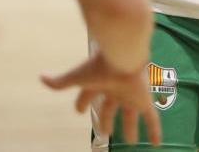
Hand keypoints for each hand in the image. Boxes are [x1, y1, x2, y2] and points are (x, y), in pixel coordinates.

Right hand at [42, 52, 160, 145]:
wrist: (123, 55)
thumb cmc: (99, 66)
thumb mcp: (76, 77)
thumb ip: (59, 81)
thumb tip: (41, 78)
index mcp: (98, 83)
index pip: (87, 95)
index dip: (82, 104)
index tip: (79, 111)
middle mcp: (114, 90)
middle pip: (110, 108)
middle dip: (106, 120)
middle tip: (105, 133)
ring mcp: (130, 96)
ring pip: (130, 115)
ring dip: (130, 129)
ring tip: (131, 142)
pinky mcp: (144, 100)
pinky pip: (152, 118)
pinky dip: (155, 131)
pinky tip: (157, 144)